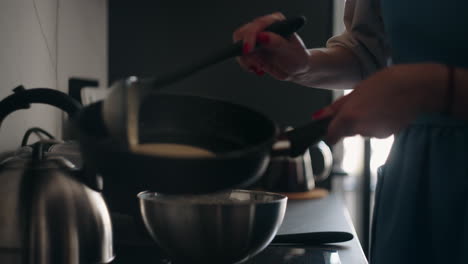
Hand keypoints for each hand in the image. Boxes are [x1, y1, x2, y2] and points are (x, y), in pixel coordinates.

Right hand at [233, 12, 310, 79]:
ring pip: (238, 46)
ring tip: (260, 68)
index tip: (247, 50)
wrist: (296, 69)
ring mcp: (255, 38)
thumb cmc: (297, 58)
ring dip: (246, 60)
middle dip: (245, 52)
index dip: (249, 37)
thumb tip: (262, 36)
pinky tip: (259, 70)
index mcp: (274, 21)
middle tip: (255, 65)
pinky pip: (241, 56)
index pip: (257, 25)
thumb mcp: (290, 51)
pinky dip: (247, 65)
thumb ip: (277, 42)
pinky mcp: (251, 49)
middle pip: (241, 34)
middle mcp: (263, 27)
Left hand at [314, 64, 447, 143]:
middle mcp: (360, 130)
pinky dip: (377, 122)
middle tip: (360, 102)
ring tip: (376, 102)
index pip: (331, 136)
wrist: (418, 87)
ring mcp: (375, 134)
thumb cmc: (386, 83)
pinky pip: (375, 130)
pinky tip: (386, 108)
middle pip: (346, 131)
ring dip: (364, 120)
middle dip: (349, 121)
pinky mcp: (387, 135)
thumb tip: (317, 117)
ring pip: (361, 130)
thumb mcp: (356, 90)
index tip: (332, 124)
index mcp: (349, 118)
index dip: (330, 131)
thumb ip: (335, 107)